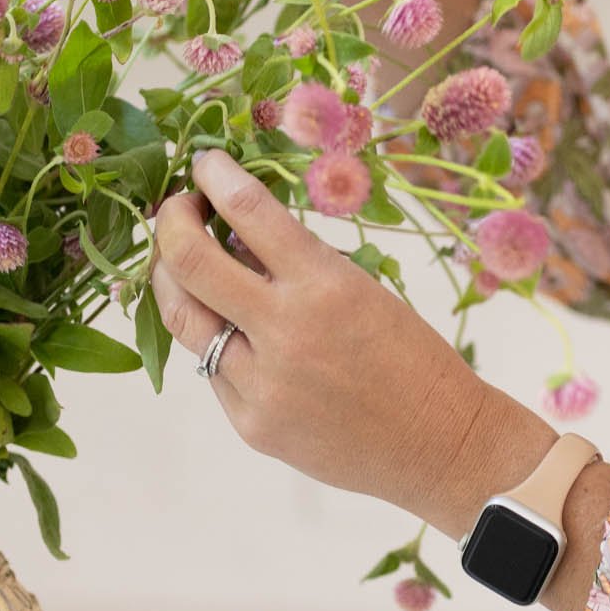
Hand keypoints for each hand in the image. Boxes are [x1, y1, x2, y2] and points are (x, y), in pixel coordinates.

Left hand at [148, 150, 556, 537]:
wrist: (439, 446)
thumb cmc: (412, 360)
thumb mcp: (364, 291)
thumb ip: (298, 265)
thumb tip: (235, 233)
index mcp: (325, 286)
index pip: (248, 210)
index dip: (215, 176)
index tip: (206, 164)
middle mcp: (285, 332)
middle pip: (189, 263)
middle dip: (170, 223)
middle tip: (176, 210)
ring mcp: (262, 385)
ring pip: (184, 319)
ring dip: (170, 280)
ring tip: (178, 263)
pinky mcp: (252, 425)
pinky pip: (213, 370)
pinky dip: (215, 338)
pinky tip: (232, 329)